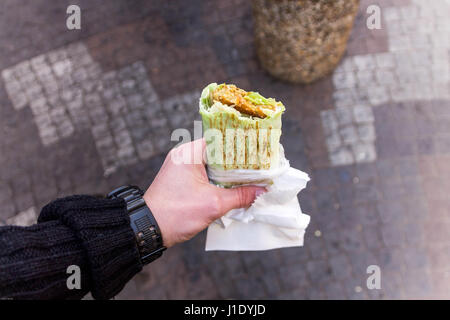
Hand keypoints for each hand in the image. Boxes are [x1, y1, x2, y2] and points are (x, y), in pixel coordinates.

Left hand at [143, 139, 265, 247]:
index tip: (258, 149)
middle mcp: (185, 155)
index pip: (220, 139)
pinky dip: (218, 179)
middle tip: (259, 165)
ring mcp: (182, 167)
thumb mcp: (213, 204)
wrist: (147, 229)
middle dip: (238, 160)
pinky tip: (233, 187)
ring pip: (212, 164)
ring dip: (228, 172)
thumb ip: (240, 196)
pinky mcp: (181, 179)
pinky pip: (205, 174)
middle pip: (218, 151)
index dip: (241, 144)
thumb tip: (262, 191)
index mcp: (189, 153)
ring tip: (250, 176)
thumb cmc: (176, 213)